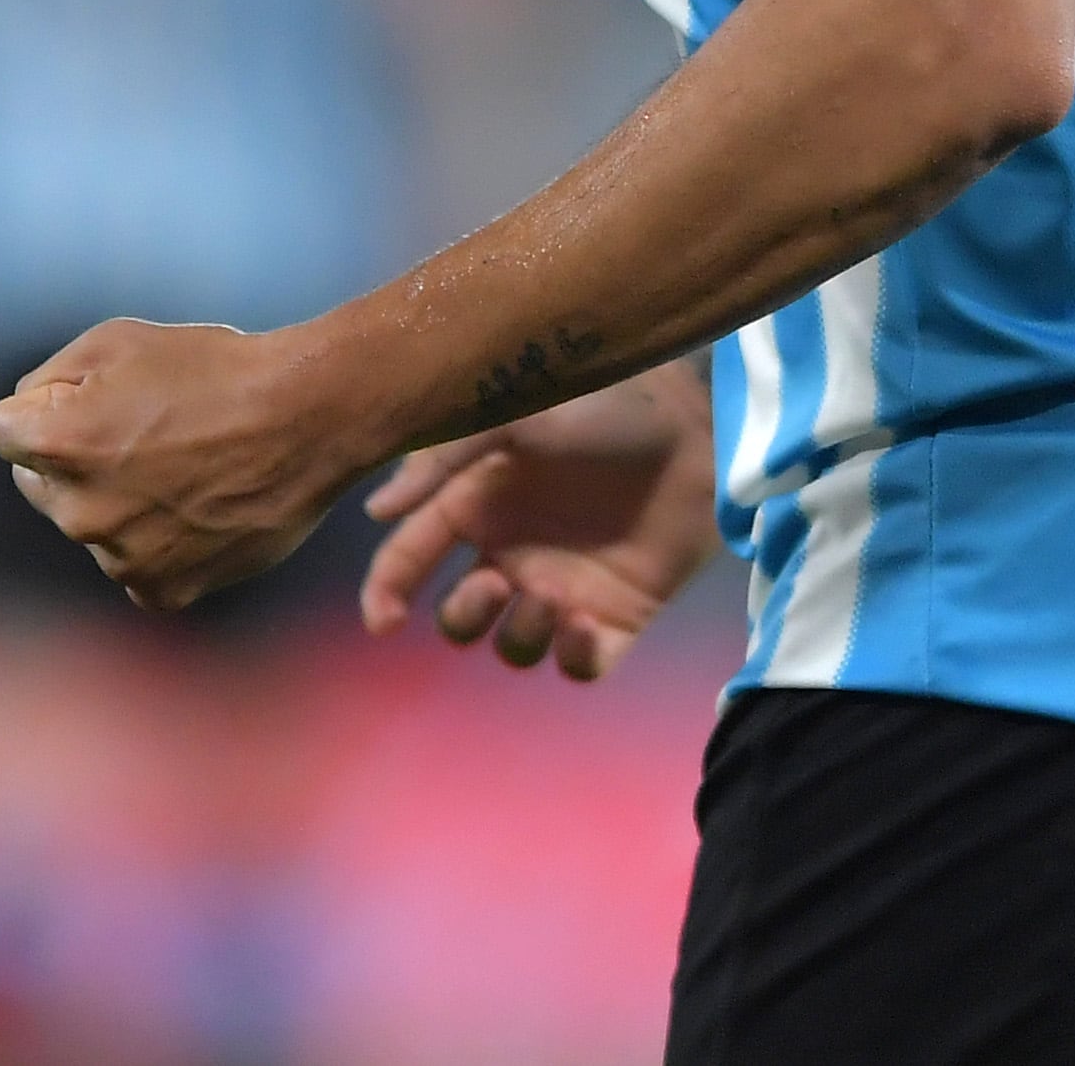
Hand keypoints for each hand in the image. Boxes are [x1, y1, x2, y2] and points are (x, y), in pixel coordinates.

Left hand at [0, 316, 335, 611]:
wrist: (306, 418)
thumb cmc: (213, 368)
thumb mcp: (119, 339)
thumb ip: (50, 376)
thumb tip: (25, 411)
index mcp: (58, 445)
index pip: (3, 431)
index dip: (43, 407)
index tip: (89, 400)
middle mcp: (78, 513)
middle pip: (43, 484)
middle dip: (75, 459)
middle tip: (145, 430)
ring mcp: (120, 559)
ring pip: (94, 527)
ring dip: (120, 502)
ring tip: (185, 465)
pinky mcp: (163, 590)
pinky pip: (136, 567)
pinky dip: (157, 542)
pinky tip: (196, 506)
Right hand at [361, 363, 718, 682]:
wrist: (698, 427)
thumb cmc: (605, 408)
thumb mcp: (516, 413)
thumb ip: (444, 458)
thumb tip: (376, 512)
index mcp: (481, 504)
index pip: (413, 557)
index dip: (387, 591)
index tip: (384, 622)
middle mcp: (515, 552)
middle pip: (459, 616)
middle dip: (461, 617)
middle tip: (494, 584)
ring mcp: (564, 588)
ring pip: (513, 646)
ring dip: (517, 636)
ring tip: (549, 601)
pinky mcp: (617, 617)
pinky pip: (579, 667)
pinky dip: (572, 660)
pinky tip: (583, 629)